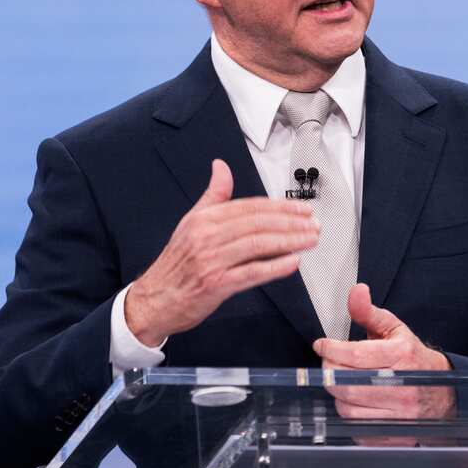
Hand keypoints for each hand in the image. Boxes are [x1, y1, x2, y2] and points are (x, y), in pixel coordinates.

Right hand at [124, 159, 318, 344]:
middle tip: (313, 224)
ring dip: (289, 241)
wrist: (154, 300)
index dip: (280, 207)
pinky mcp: (216, 284)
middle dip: (291, 222)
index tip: (302, 209)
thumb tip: (221, 167)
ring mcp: (212, 260)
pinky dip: (274, 267)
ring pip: (258, 245)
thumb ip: (213, 196)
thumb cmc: (176, 264)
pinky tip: (292, 262)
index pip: (250, 207)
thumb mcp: (190, 222)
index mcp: (204, 219)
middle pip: (258, 223)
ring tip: (309, 240)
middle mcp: (207, 236)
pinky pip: (251, 272)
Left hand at [313, 284, 455, 419]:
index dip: (331, 349)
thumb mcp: (395, 330)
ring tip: (344, 383)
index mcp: (402, 356)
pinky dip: (350, 415)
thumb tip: (356, 292)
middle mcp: (402, 386)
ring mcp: (399, 414)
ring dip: (338, 395)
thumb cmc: (414, 360)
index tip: (322, 345)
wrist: (445, 394)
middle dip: (330, 372)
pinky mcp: (394, 435)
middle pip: (347, 384)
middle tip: (329, 363)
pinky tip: (356, 402)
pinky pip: (357, 428)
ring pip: (348, 408)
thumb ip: (370, 312)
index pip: (355, 354)